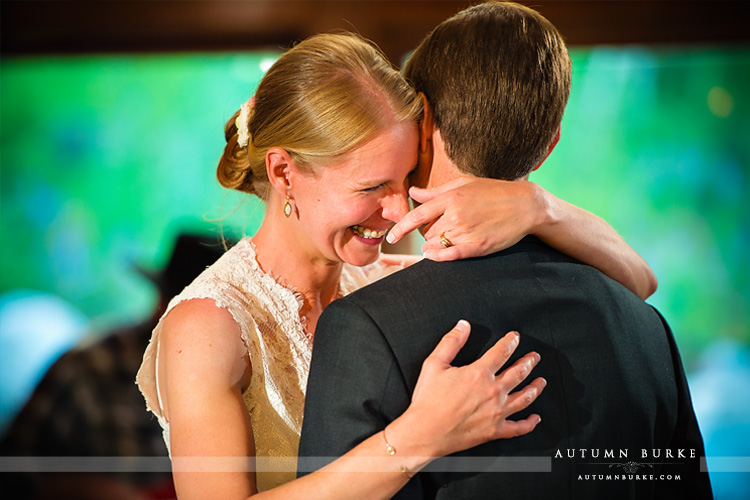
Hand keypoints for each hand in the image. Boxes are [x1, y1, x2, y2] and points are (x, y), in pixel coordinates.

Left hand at [386, 178, 548, 260]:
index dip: (400, 228)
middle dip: (428, 234)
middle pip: (426, 233)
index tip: (391, 237)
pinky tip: (436, 255)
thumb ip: (436, 191)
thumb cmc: (493, 192)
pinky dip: (440, 256)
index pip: (417, 215)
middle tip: (443, 229)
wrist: (526, 205)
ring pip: (436, 245)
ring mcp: (466, 231)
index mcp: (451, 198)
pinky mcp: (478, 247)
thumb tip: (413, 192)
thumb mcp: (464, 184)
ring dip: (436, 245)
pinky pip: (449, 256)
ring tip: (452, 237)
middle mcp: (456, 215)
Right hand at [405, 320, 544, 457]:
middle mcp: (493, 392)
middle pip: (518, 373)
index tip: (515, 337)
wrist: (425, 432)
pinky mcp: (495, 431)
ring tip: (541, 381)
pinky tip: (536, 418)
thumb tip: (463, 325)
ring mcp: (496, 412)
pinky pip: (518, 427)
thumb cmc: (428, 400)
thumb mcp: (434, 364)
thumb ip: (451, 342)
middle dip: (528, 362)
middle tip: (534, 357)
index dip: (510, 342)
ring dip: (535, 387)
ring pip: (524, 397)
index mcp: (479, 374)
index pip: (502, 352)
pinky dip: (530, 423)